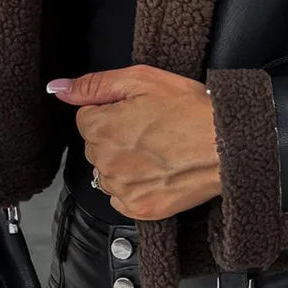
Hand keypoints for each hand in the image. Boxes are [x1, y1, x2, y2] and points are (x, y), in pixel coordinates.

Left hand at [46, 65, 221, 220]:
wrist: (229, 144)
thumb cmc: (192, 110)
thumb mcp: (143, 79)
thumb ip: (95, 84)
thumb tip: (58, 88)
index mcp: (102, 127)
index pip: (86, 118)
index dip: (112, 110)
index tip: (138, 111)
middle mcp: (106, 161)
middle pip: (96, 145)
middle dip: (116, 135)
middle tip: (152, 128)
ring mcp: (122, 187)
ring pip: (107, 172)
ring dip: (124, 162)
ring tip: (158, 150)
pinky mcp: (139, 208)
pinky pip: (121, 197)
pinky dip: (135, 186)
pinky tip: (158, 171)